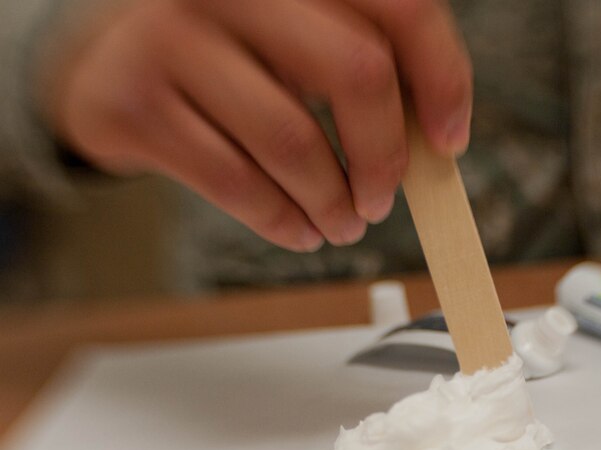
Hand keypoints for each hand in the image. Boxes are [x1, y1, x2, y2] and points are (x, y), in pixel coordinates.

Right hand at [42, 0, 472, 250]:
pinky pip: (236, 182)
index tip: (449, 139)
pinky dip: (281, 220)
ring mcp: (173, 36)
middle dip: (383, 157)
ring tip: (342, 225)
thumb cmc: (227, 57)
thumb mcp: (293, 38)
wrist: (106, 63)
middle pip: (356, 72)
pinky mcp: (135, 102)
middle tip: (382, 200)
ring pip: (293, 141)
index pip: (399, 6)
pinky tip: (298, 230)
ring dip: (332, 203)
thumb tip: (433, 141)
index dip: (441, 77)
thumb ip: (358, 67)